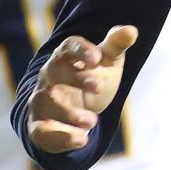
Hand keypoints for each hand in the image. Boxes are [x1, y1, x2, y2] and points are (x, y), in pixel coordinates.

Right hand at [26, 26, 137, 153]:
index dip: (81, 50)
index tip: (97, 58)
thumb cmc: (93, 79)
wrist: (76, 110)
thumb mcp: (108, 62)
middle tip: (99, 86)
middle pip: (55, 71)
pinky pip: (41, 131)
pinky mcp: (39, 125)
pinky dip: (60, 137)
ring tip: (92, 121)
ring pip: (46, 102)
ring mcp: (41, 100)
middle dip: (76, 79)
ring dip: (69, 112)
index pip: (69, 46)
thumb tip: (131, 30)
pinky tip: (82, 139)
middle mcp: (49, 76)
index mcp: (66, 56)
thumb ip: (116, 45)